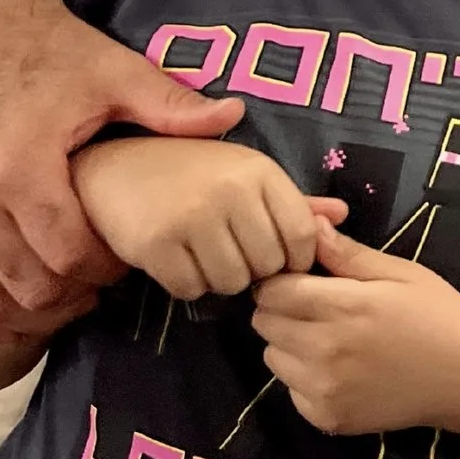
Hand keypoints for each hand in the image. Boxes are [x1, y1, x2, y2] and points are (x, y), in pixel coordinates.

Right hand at [0, 5, 245, 339]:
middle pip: (30, 288)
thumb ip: (172, 105)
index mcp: (21, 169)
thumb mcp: (117, 74)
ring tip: (69, 294)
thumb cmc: (54, 54)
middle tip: (104, 282)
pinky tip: (19, 303)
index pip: (69, 257)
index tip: (130, 259)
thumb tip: (234, 116)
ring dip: (31, 312)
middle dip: (75, 296)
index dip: (107, 271)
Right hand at [73, 136, 344, 300]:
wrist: (117, 168)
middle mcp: (230, 191)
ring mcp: (191, 217)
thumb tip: (342, 215)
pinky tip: (178, 260)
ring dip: (220, 280)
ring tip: (205, 254)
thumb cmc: (192, 172)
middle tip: (232, 253)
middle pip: (268, 265)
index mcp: (259, 171)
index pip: (302, 234)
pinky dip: (187, 285)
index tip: (279, 260)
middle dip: (255, 270)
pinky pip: (191, 289)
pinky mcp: (156, 243)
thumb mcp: (246, 174)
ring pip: (231, 283)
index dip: (296, 258)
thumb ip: (293, 200)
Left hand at [252, 224, 459, 435]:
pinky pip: (291, 390)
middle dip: (282, 309)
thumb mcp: (398, 271)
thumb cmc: (436, 312)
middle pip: (264, 323)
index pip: (272, 290)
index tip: (299, 278)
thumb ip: (346, 253)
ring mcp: (323, 390)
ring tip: (327, 338)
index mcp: (342, 307)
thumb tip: (310, 225)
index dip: (281, 279)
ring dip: (289, 344)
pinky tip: (339, 369)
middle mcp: (324, 351)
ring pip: (273, 357)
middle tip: (316, 307)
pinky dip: (304, 378)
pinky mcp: (326, 418)